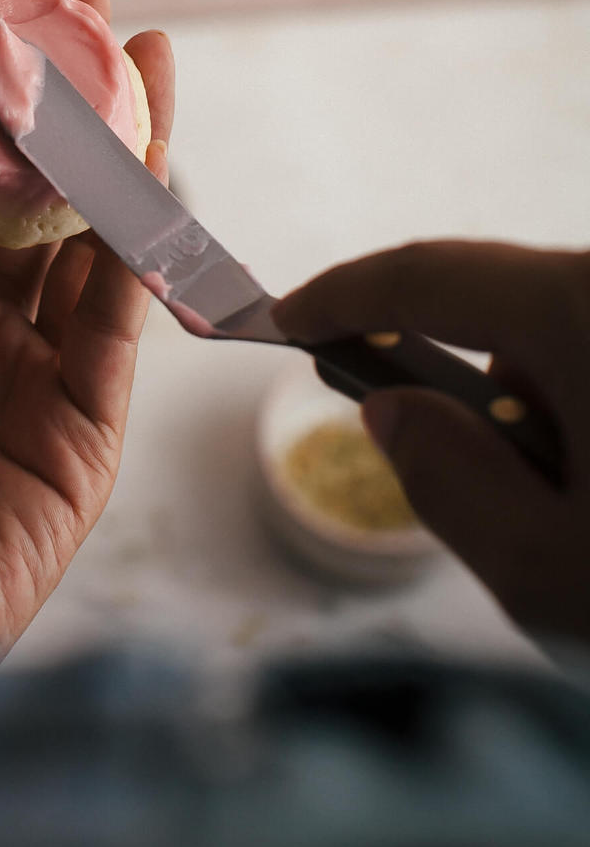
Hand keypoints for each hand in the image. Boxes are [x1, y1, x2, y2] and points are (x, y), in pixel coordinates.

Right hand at [274, 241, 589, 641]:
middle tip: (490, 492)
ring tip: (582, 518)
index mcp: (585, 313)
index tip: (287, 319)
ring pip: (564, 334)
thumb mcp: (549, 569)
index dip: (341, 297)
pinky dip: (588, 410)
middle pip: (507, 310)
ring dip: (546, 414)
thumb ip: (445, 479)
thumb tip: (394, 411)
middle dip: (471, 398)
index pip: (427, 276)